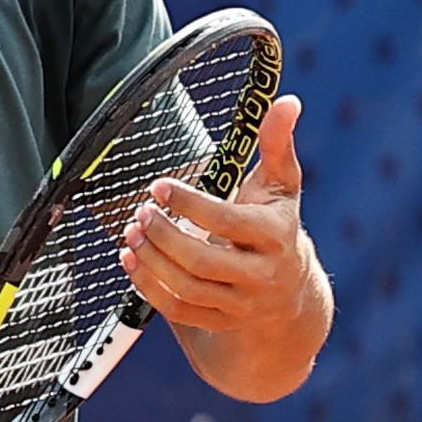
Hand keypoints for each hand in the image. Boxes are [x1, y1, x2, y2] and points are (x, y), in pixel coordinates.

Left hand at [119, 93, 316, 331]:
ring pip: (186, 288)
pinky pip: (176, 310)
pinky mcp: (218, 321)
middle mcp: (262, 276)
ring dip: (151, 260)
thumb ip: (278, 144)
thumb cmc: (276, 225)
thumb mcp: (281, 186)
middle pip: (203, 261)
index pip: (228, 222)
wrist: (290, 291)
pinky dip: (147, 286)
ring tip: (132, 231)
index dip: (189, 204)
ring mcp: (240, 304)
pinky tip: (130, 259)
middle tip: (141, 212)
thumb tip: (287, 100)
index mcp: (277, 237)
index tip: (159, 187)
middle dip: (164, 235)